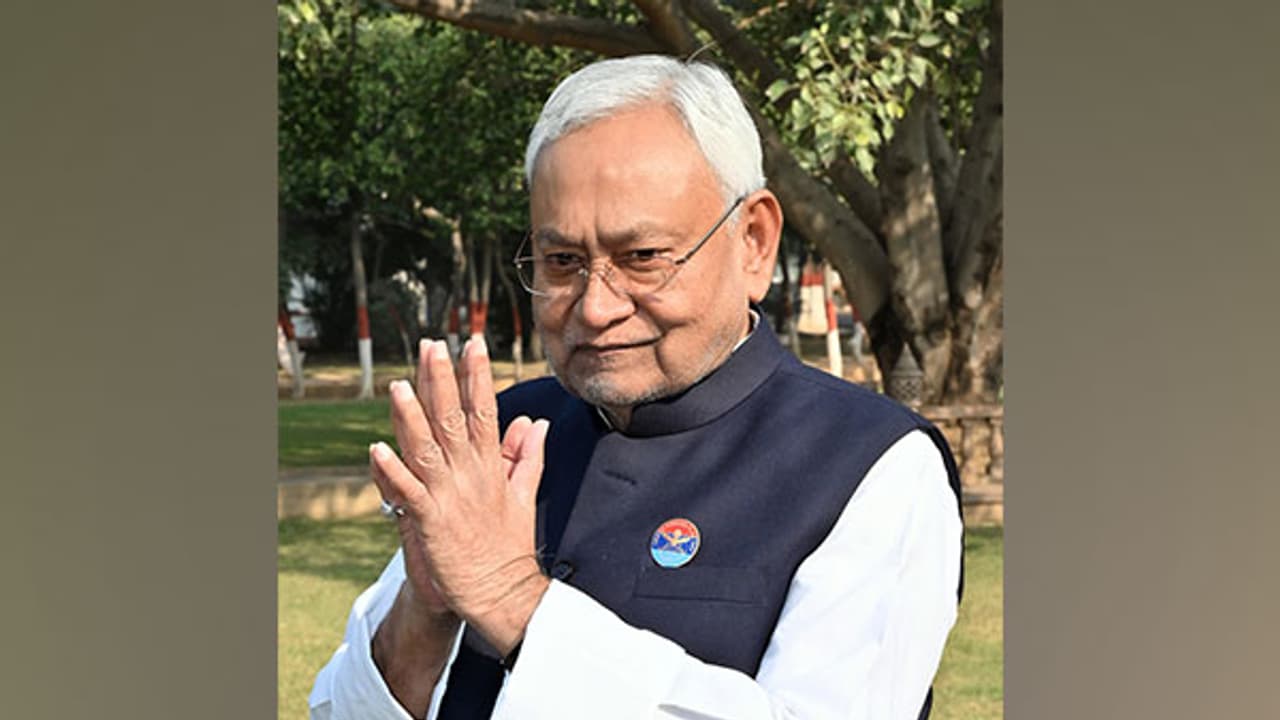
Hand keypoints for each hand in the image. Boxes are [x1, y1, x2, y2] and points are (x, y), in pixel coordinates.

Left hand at [372, 337, 550, 655]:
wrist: (504, 593)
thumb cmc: (509, 547)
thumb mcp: (524, 495)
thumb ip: (528, 456)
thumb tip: (536, 423)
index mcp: (492, 466)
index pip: (484, 411)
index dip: (477, 375)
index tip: (471, 343)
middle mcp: (471, 474)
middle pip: (453, 419)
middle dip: (442, 380)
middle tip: (432, 346)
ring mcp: (450, 496)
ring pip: (427, 448)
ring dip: (411, 416)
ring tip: (398, 384)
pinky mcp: (432, 522)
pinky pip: (408, 492)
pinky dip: (392, 473)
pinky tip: (376, 450)